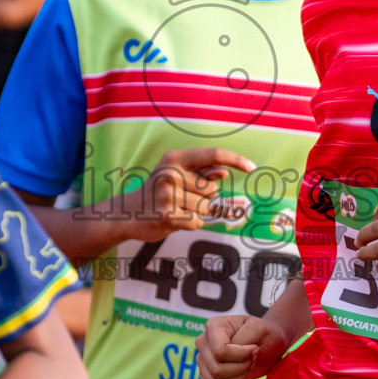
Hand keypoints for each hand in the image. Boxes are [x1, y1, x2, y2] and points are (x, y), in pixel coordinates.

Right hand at [130, 148, 255, 242]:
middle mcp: (171, 173)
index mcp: (175, 159)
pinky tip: (174, 220)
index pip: (213, 154)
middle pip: (212, 190)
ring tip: (176, 210)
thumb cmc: (156, 193)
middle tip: (181, 200)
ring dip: (196, 213)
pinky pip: (197, 221)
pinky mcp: (167, 214)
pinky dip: (190, 224)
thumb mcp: (175, 176)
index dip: (235, 160)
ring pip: (206, 208)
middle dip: (204, 199)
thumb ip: (200, 173)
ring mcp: (168, 194)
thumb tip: (225, 171)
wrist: (125, 213)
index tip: (252, 167)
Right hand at [196, 315, 291, 378]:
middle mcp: (203, 343)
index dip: (241, 356)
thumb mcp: (260, 328)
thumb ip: (247, 337)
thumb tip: (238, 352)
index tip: (255, 349)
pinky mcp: (206, 377)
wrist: (265, 345)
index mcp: (213, 326)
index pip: (219, 351)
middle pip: (216, 370)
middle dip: (241, 369)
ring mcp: (202, 361)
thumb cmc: (263, 334)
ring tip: (247, 369)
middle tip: (252, 360)